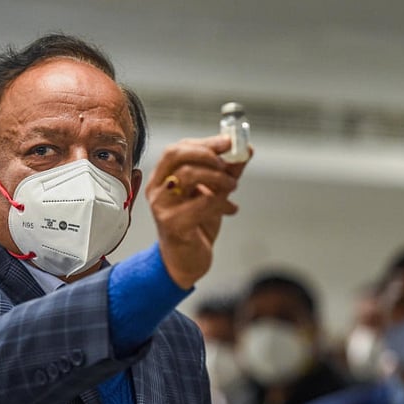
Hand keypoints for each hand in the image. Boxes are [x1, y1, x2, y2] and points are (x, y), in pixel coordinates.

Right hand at [146, 135, 250, 288]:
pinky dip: (221, 202)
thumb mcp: (213, 193)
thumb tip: (246, 149)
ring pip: (187, 175)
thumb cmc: (196, 225)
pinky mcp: (172, 225)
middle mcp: (157, 189)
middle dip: (206, 153)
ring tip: (233, 186)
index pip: (177, 149)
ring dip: (218, 177)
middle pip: (175, 155)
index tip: (229, 142)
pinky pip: (201, 203)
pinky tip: (231, 209)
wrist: (186, 261)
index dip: (205, 142)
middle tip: (227, 163)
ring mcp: (161, 207)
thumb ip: (227, 171)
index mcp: (163, 177)